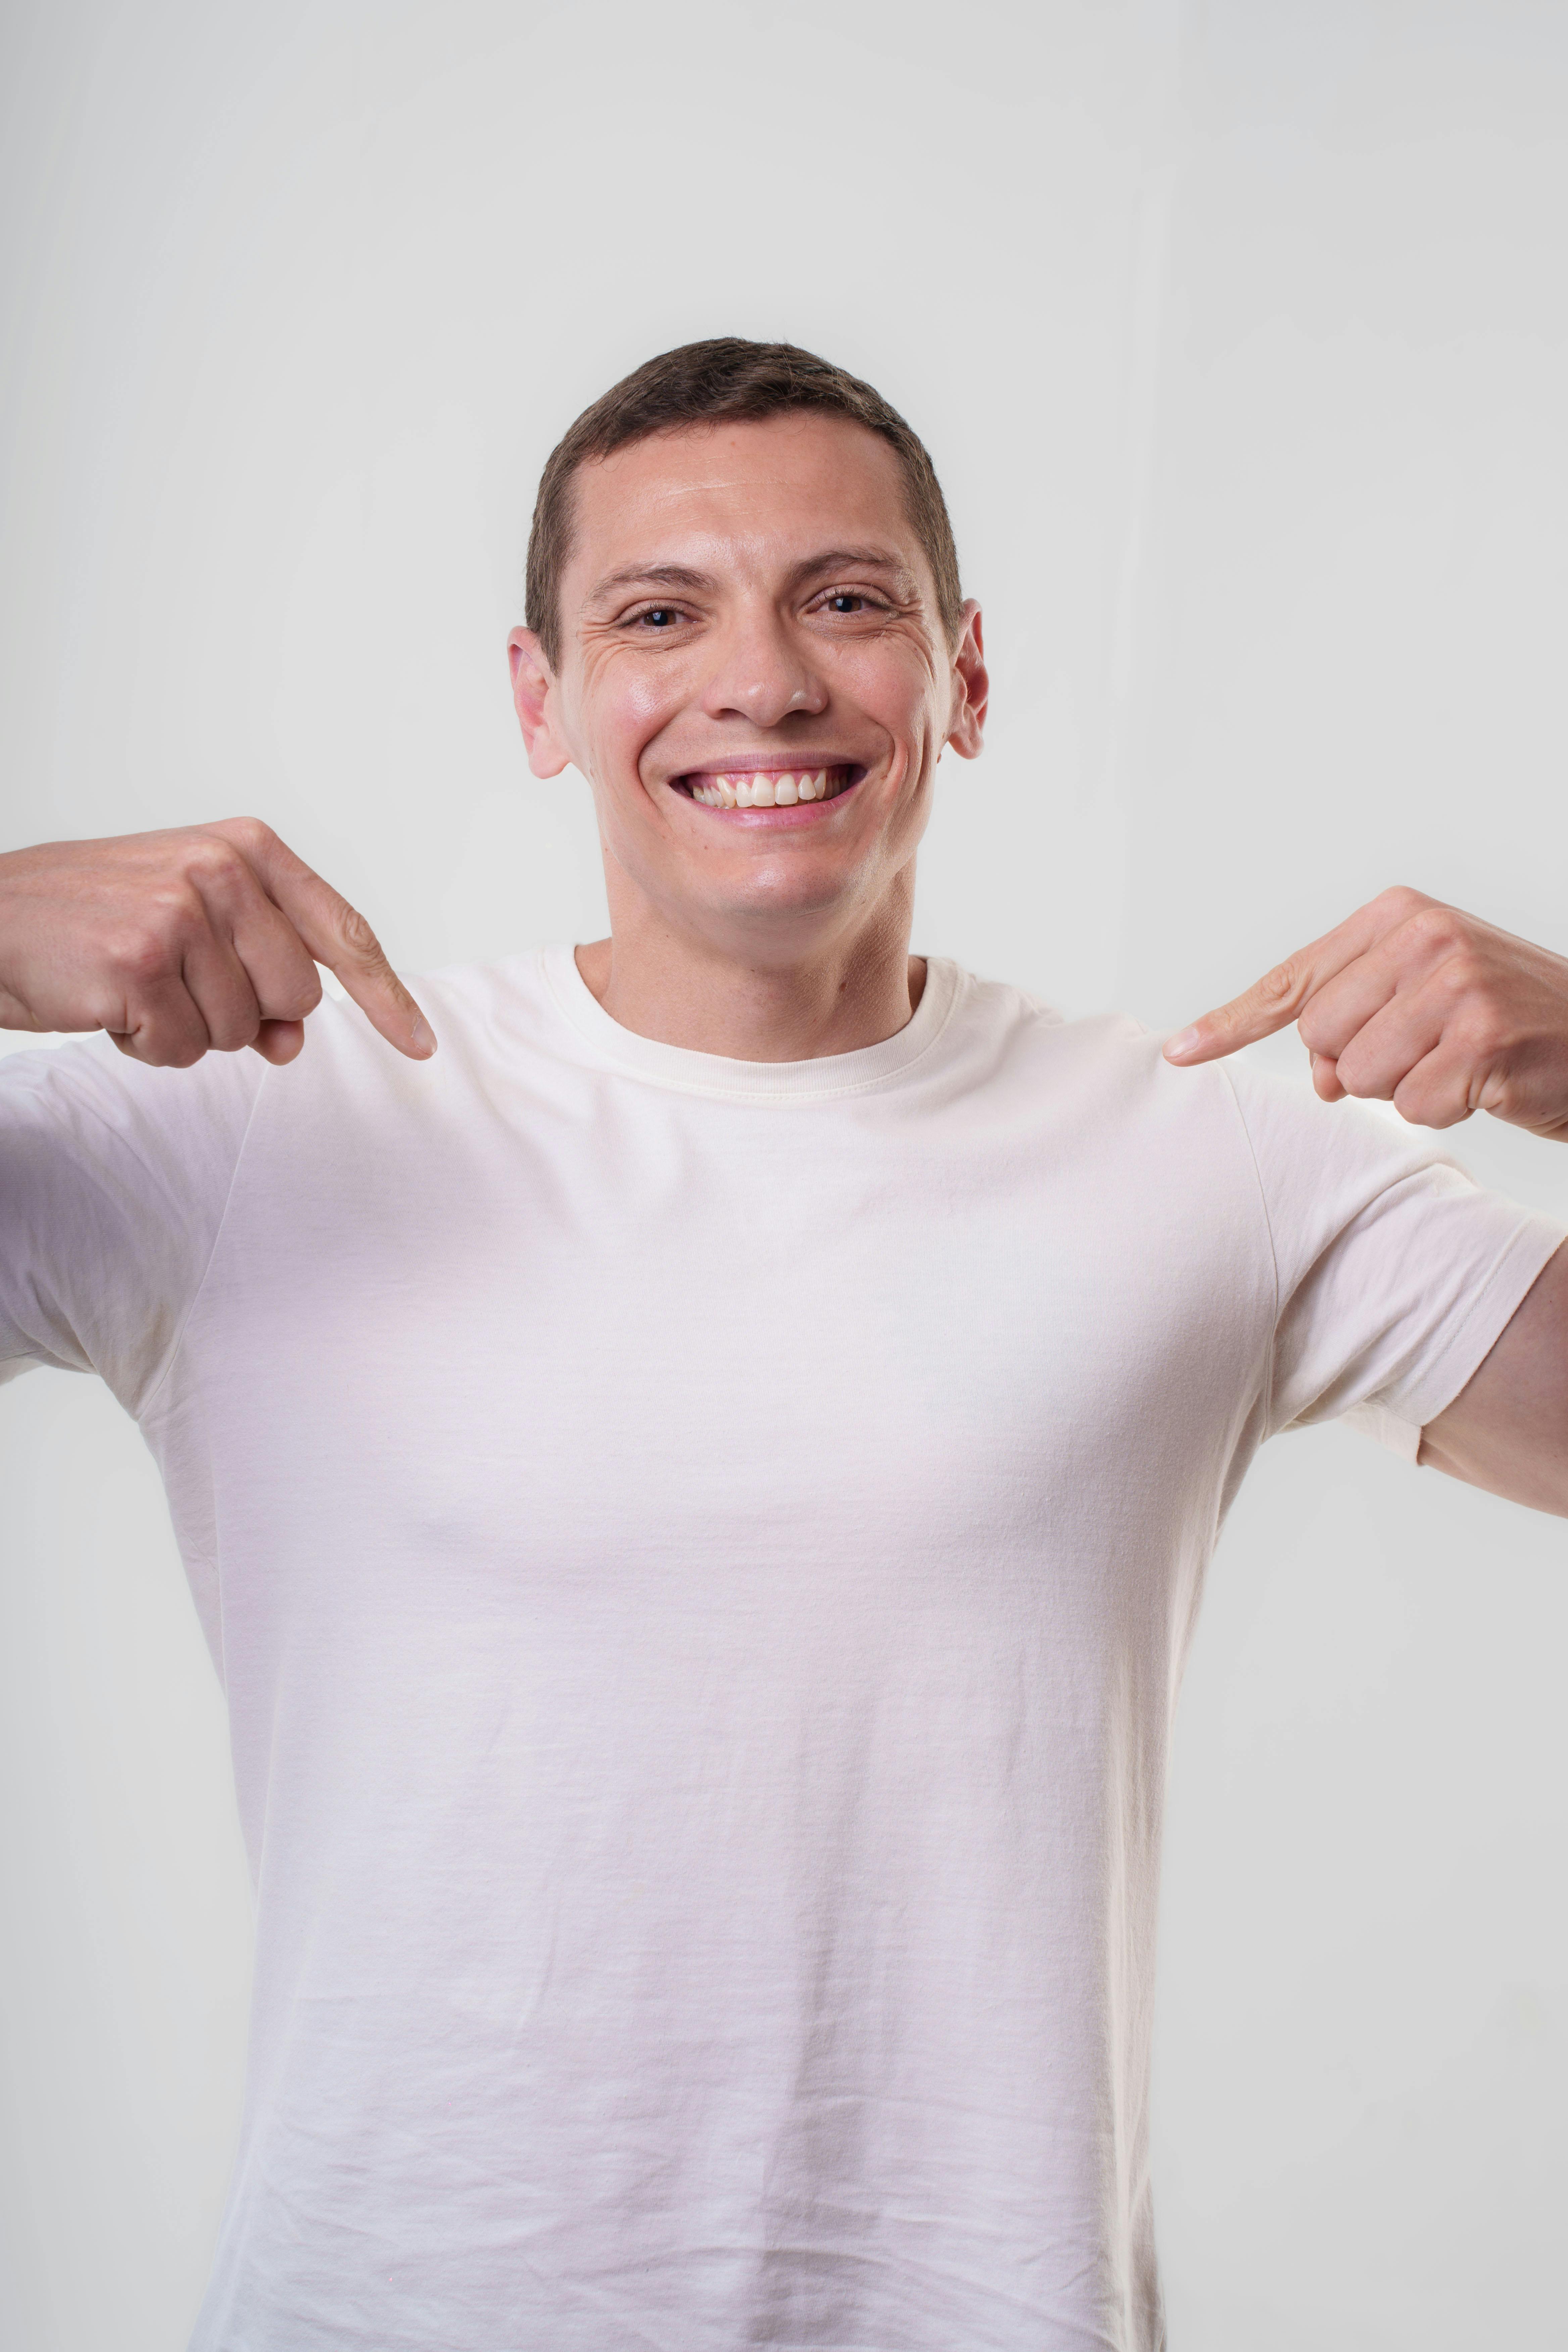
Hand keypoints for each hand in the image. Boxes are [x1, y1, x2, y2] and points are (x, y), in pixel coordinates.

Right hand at [0, 818, 434, 1068]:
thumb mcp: (192, 929)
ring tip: (136, 987)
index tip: (420, 1042)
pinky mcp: (142, 963)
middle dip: (243, 1012)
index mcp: (247, 849)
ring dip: (189, 1030)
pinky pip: (185, 1049)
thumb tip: (294, 1041)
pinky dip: (148, 1045)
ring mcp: (182, 913)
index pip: (341, 932)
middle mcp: (222, 870)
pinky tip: (111, 1006)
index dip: (385, 995)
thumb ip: (260, 974)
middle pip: (296, 997)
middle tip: (176, 982)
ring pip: (242, 1031)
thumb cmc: (95, 922)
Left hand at [1163, 885, 1567, 1140]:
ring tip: (1460, 1061)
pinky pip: (1414, 1105)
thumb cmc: (1510, 1018)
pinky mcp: (1482, 1039)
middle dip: (1361, 1062)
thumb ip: (1358, 1020)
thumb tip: (1322, 1078)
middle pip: (1321, 1038)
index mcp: (1400, 916)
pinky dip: (1445, 1107)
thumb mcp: (1428, 996)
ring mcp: (1455, 986)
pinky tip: (1485, 1081)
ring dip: (1407, 1087)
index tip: (1180, 1052)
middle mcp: (1424, 938)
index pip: (1295, 981)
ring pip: (1361, 1076)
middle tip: (1426, 1049)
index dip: (1232, 1022)